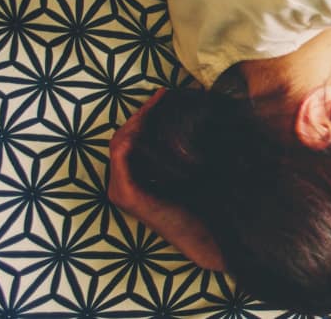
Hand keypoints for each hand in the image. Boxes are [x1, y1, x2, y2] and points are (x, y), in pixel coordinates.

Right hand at [109, 89, 225, 270]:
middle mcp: (126, 182)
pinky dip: (131, 136)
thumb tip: (201, 111)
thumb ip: (187, 146)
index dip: (146, 113)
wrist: (210, 235)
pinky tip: (148, 122)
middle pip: (125, 135)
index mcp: (139, 175)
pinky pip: (120, 157)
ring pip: (120, 142)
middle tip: (162, 95)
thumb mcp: (194, 167)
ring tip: (157, 103)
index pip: (134, 135)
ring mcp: (122, 189)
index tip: (165, 95)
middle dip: (142, 112)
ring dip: (137, 119)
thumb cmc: (206, 202)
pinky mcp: (126, 195)